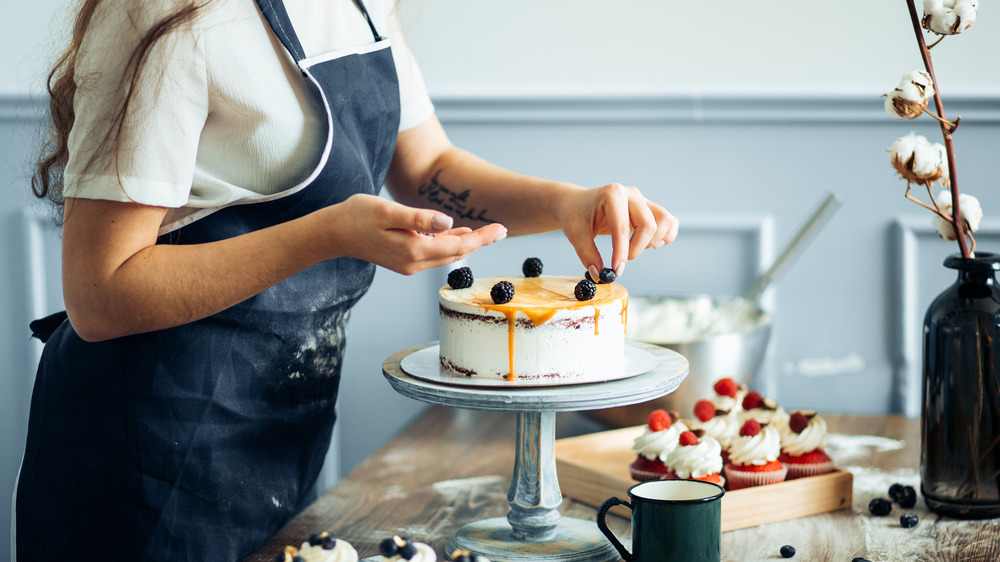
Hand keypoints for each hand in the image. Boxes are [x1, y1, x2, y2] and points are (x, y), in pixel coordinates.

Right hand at [323, 194, 506, 274]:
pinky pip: (434, 254)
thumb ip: (420, 218)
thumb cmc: (358, 216)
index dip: (481, 237)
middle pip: (456, 253)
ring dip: (465, 242)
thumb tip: (450, 222)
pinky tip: (456, 232)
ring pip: (446, 255)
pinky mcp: (404, 260)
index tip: (501, 229)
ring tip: (486, 232)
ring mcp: (409, 265)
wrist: (333, 232)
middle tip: (501, 229)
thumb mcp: (389, 211)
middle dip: (479, 241)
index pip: (457, 246)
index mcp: (413, 251)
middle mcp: (414, 263)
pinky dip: (448, 243)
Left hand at [556, 183, 677, 276]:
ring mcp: (643, 200)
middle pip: (649, 224)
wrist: (578, 203)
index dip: (621, 251)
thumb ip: (587, 254)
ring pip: (665, 221)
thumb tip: (599, 274)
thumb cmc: (576, 215)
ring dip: (653, 241)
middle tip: (622, 260)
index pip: (622, 227)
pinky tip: (649, 244)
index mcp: (612, 194)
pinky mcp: (649, 209)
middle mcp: (631, 194)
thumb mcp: (575, 233)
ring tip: (635, 248)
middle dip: (637, 248)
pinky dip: (665, 236)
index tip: (617, 269)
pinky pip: (669, 222)